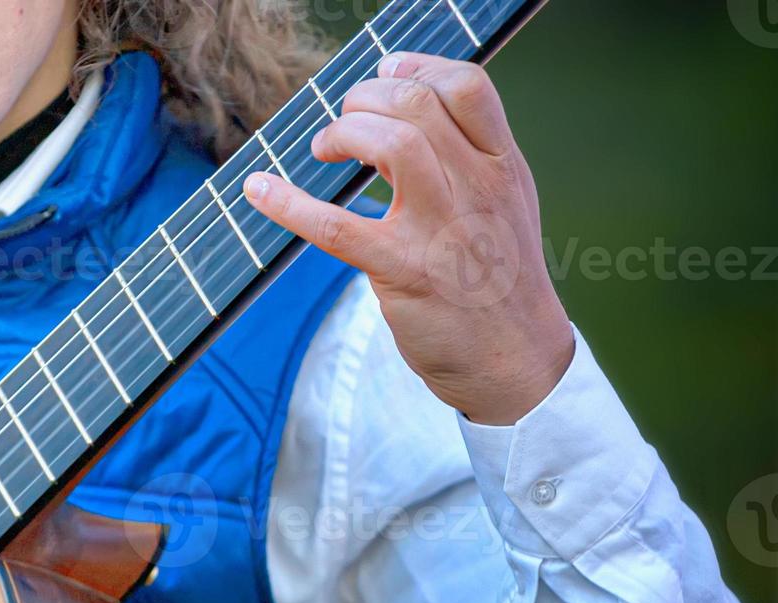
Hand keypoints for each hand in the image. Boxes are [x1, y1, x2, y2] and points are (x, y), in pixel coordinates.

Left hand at [245, 53, 572, 424]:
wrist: (518, 360)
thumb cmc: (501, 279)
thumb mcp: (503, 207)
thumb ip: (462, 159)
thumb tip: (393, 119)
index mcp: (503, 166)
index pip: (468, 86)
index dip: (416, 67)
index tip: (384, 72)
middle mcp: (478, 189)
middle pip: (417, 105)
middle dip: (365, 98)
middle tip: (345, 122)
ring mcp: (442, 230)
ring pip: (390, 144)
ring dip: (343, 132)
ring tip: (325, 149)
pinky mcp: (404, 272)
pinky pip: (336, 226)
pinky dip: (288, 203)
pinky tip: (260, 190)